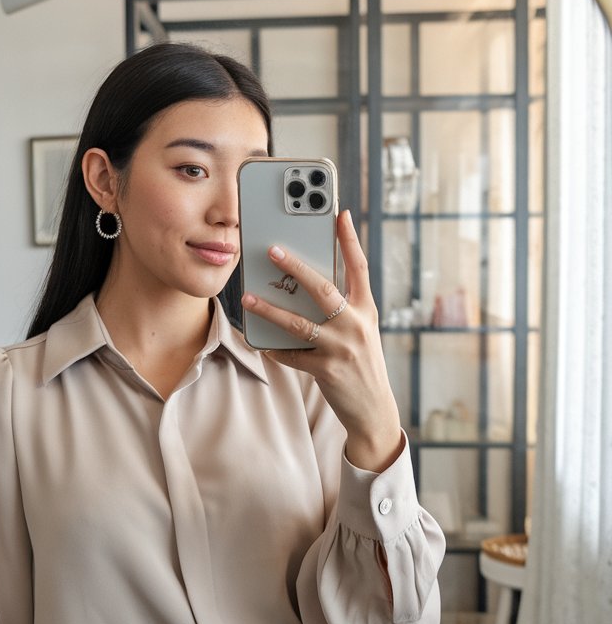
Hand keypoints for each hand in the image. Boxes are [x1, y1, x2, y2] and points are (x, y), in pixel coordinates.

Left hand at [240, 209, 402, 471]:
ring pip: (300, 323)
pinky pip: (292, 355)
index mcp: (366, 310)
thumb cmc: (361, 363)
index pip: (359, 268)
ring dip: (271, 309)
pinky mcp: (327, 370)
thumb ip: (342, 307)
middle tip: (273, 249)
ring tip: (248, 297)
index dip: (349, 240)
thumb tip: (305, 282)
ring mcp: (342, 348)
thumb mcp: (361, 330)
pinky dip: (274, 348)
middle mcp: (357, 325)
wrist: (374, 410)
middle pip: (323, 289)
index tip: (338, 213)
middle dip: (297, 267)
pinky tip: (258, 340)